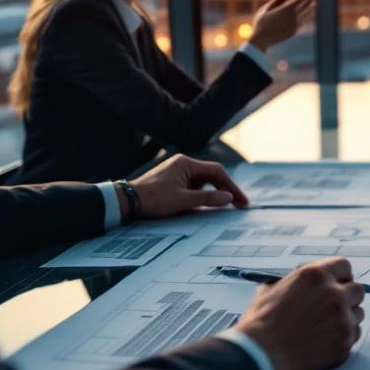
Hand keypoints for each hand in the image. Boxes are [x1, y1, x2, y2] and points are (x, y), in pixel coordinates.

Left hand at [126, 154, 248, 219]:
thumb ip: (208, 199)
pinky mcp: (174, 179)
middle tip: (240, 204)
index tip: (241, 201)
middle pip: (213, 175)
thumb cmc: (154, 199)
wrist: (128, 200)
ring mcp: (179, 171)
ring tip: (227, 205)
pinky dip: (204, 193)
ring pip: (205, 180)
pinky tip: (209, 203)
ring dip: (216, 191)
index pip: (217, 172)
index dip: (232, 187)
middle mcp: (184, 164)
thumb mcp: (183, 201)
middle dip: (226, 189)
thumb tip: (229, 198)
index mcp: (187, 164)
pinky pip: (195, 185)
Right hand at [234, 257, 365, 369]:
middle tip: (336, 306)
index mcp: (315, 276)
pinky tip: (327, 340)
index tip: (339, 283)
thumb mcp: (271, 289)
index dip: (341, 276)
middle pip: (357, 290)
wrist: (261, 354)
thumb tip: (302, 284)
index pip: (344, 266)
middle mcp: (333, 294)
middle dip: (348, 297)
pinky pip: (355, 334)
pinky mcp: (344, 341)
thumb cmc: (261, 323)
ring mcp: (342, 318)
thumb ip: (293, 283)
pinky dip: (344, 337)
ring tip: (327, 326)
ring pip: (358, 313)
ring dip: (347, 318)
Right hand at [248, 0, 315, 51]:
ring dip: (311, 9)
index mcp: (286, 9)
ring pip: (306, 16)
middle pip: (306, 6)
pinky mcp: (294, 32)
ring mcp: (295, 25)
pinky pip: (302, 23)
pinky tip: (307, 15)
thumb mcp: (268, 7)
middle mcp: (293, 17)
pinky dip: (306, 17)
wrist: (261, 40)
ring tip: (314, 4)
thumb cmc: (262, 21)